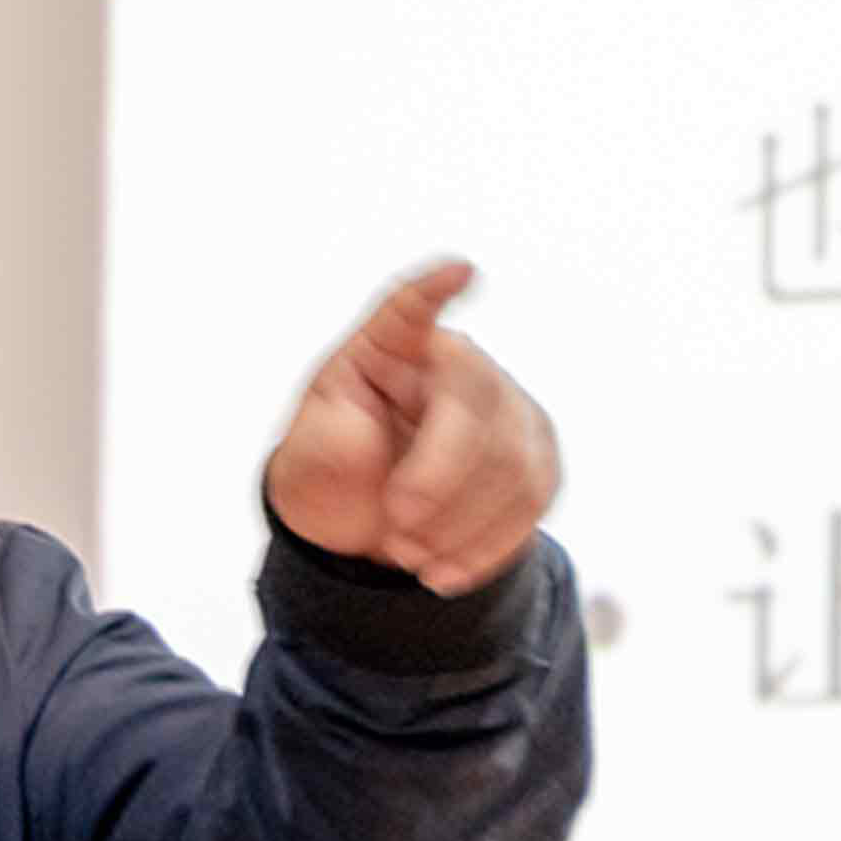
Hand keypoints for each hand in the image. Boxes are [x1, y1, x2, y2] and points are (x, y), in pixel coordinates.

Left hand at [262, 258, 558, 594]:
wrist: (364, 525)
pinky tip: (444, 570)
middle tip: (396, 529)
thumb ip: (328, 446)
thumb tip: (366, 440)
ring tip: (407, 553)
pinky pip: (532, 502)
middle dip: (439, 480)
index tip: (459, 270)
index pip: (409, 311)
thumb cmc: (332, 472)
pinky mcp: (536, 458)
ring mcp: (507, 408)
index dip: (433, 291)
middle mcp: (457, 366)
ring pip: (512, 463)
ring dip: (457, 525)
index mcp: (390, 352)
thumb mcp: (304, 463)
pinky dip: (485, 547)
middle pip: (476, 406)